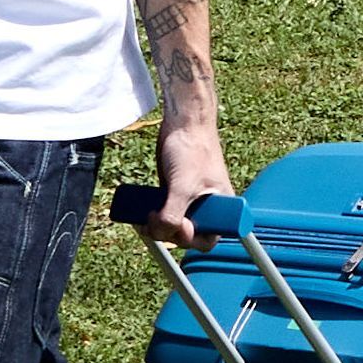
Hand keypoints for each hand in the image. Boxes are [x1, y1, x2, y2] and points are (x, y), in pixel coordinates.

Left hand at [133, 125, 233, 250]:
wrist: (183, 122)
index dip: (191, 239)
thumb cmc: (192, 149)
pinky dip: (152, 216)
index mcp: (222, 207)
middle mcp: (208, 206)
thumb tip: (159, 234)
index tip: (179, 225)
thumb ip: (172, 216)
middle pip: (187, 235)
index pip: (208, 240)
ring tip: (143, 219)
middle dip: (168, 232)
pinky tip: (140, 213)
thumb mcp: (182, 188)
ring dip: (156, 226)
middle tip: (154, 220)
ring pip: (173, 225)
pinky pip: (164, 212)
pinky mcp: (175, 192)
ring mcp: (190, 200)